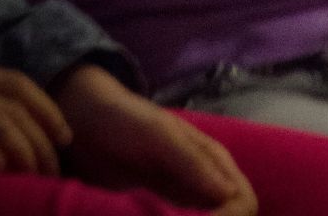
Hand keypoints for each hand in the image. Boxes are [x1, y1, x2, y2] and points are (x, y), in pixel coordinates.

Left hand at [54, 64, 256, 214]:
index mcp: (213, 158)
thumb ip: (192, 162)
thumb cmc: (125, 121)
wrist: (85, 121)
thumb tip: (229, 194)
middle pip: (232, 215)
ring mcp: (184, 192)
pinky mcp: (163, 204)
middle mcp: (205, 177)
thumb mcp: (158, 136)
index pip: (243, 201)